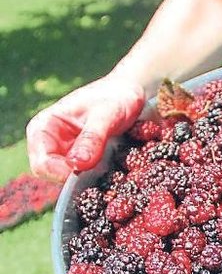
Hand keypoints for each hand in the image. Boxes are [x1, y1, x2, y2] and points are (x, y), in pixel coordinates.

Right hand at [26, 75, 144, 181]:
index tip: (87, 171)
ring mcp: (64, 152)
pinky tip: (110, 170)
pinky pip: (82, 177)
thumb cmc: (115, 98)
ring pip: (67, 179)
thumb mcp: (106, 115)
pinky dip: (94, 177)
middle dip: (74, 178)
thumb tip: (77, 165)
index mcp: (44, 127)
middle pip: (51, 175)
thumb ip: (92, 138)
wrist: (128, 95)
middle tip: (101, 171)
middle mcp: (49, 142)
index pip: (42, 163)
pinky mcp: (80, 160)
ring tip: (107, 167)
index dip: (62, 173)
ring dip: (86, 179)